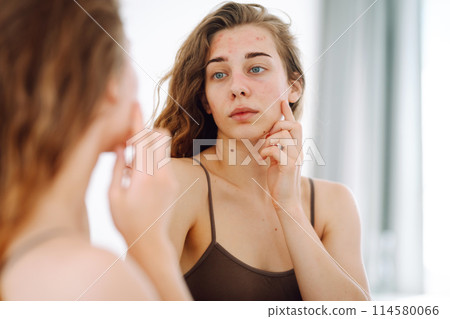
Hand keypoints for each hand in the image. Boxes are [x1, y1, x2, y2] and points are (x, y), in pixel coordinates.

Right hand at [108, 128, 178, 244]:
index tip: (134, 104)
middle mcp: (162, 174)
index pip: (142, 139)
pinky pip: (164, 162)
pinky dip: (152, 159)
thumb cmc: (126, 222)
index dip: (137, 120)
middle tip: (129, 141)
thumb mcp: (113, 196)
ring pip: (163, 148)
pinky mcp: (174, 184)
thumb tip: (120, 146)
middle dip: (146, 132)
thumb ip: (117, 168)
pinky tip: (137, 175)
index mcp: (144, 176)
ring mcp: (171, 178)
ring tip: (130, 163)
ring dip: (148, 146)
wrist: (151, 242)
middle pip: (160, 136)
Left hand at [259, 100, 303, 211]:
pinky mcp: (288, 167)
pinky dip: (267, 151)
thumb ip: (277, 150)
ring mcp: (295, 159)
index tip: (282, 100)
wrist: (285, 203)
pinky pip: (277, 150)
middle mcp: (299, 151)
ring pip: (284, 135)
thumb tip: (269, 139)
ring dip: (270, 140)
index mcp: (296, 149)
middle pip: (293, 126)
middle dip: (277, 126)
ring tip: (263, 152)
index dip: (288, 113)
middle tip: (267, 139)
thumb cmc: (280, 183)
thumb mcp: (277, 162)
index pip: (294, 126)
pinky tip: (262, 158)